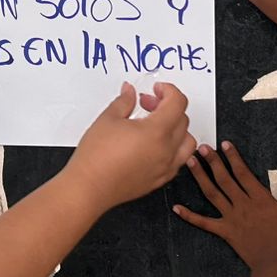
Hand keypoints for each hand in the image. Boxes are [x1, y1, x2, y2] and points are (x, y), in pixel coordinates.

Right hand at [64, 83, 196, 209]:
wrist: (89, 187)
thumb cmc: (96, 158)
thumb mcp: (108, 119)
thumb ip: (124, 101)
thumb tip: (129, 91)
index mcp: (157, 131)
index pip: (178, 103)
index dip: (169, 91)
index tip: (158, 89)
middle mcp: (167, 150)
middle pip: (183, 120)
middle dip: (167, 106)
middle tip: (147, 103)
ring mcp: (166, 167)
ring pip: (187, 142)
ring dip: (177, 128)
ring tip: (156, 125)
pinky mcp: (161, 179)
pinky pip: (179, 160)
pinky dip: (174, 147)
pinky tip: (155, 144)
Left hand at [174, 142, 276, 273]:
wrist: (276, 266)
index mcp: (261, 199)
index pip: (244, 173)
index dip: (233, 157)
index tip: (224, 144)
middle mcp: (243, 205)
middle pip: (225, 179)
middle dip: (213, 161)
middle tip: (202, 147)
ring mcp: (232, 219)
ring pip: (213, 194)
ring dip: (200, 177)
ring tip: (190, 163)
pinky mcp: (225, 232)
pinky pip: (204, 223)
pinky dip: (189, 216)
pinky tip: (176, 208)